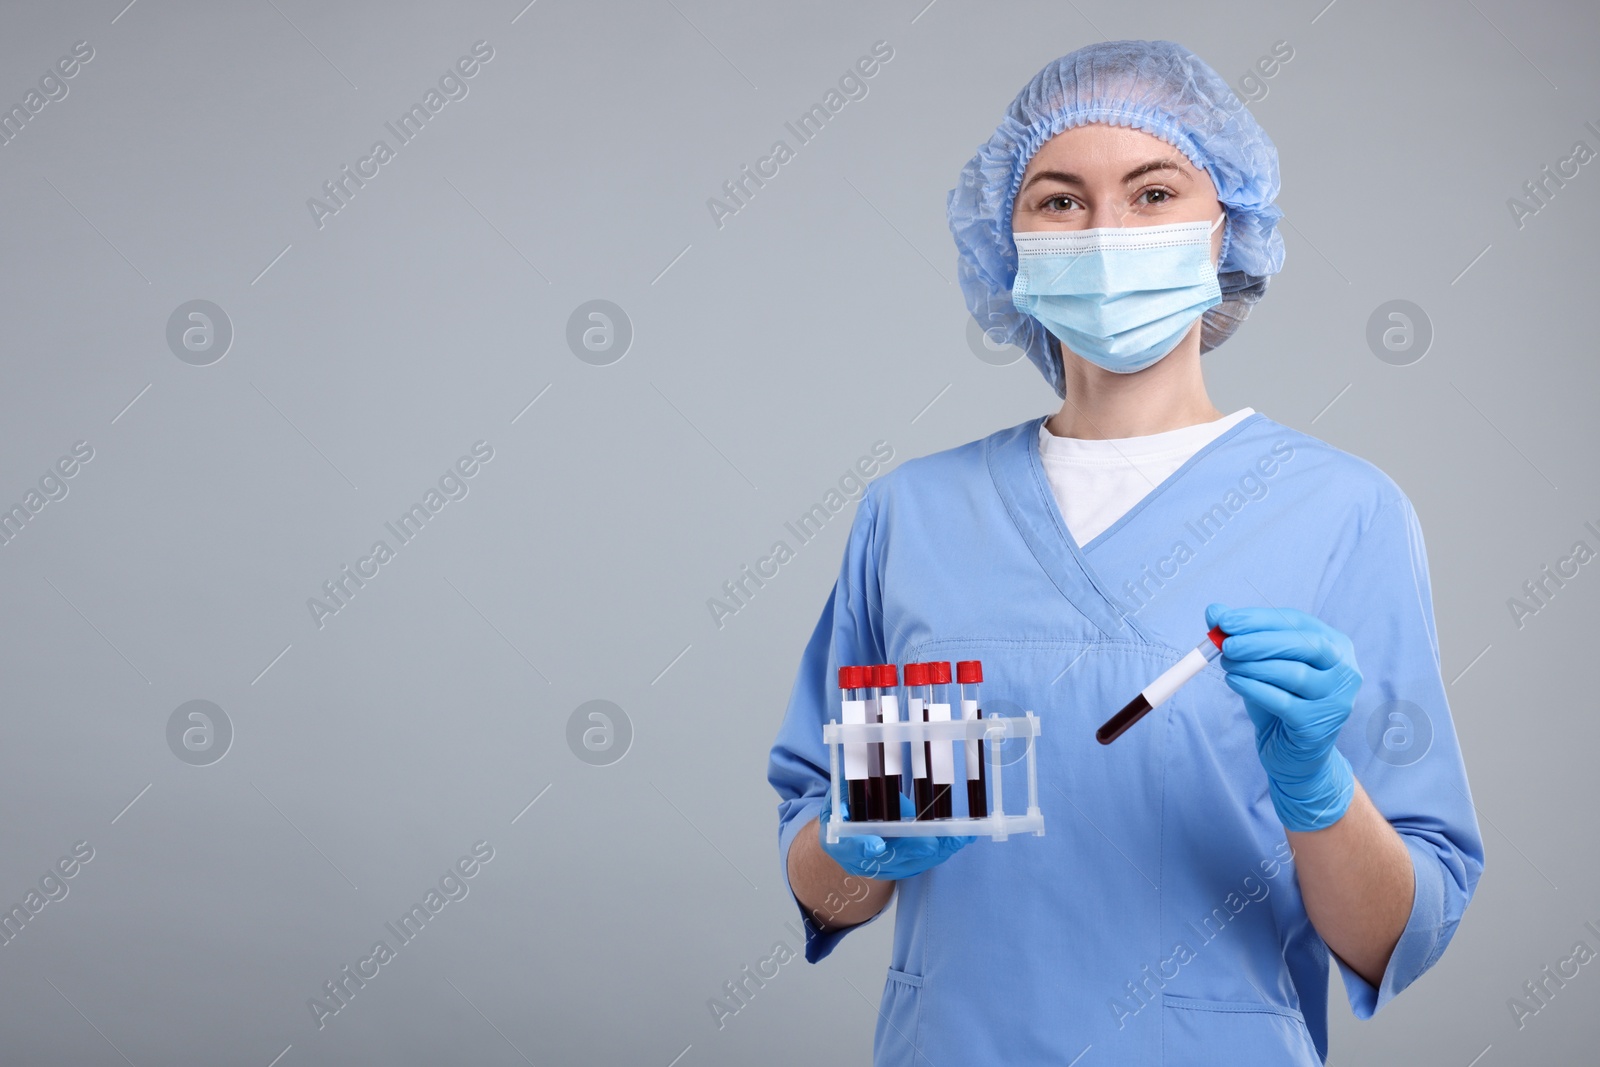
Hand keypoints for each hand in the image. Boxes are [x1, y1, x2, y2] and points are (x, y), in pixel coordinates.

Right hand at [817, 788, 975, 879]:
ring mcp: (885, 868)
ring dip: (935, 851)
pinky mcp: (904, 867)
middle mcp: (863, 862)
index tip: (876, 845)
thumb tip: (853, 774)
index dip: (861, 847)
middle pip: (889, 859)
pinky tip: (960, 839)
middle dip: (912, 850)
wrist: (847, 837)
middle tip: (930, 843)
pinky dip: (943, 850)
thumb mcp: (840, 796)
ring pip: (912, 863)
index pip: (850, 848)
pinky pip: (925, 861)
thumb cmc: (846, 810)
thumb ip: (846, 791)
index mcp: (841, 843)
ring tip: (956, 838)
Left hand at [1207, 603, 1360, 831]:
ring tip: (1227, 663)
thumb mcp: (1260, 665)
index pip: (1298, 622)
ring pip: (1294, 673)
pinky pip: (1284, 702)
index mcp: (1335, 645)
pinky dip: (1254, 689)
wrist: (1292, 753)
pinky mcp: (1320, 726)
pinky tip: (1234, 682)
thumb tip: (1213, 611)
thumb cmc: (1279, 700)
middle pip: (1303, 645)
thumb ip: (1240, 637)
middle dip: (1259, 641)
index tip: (1224, 620)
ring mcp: (1337, 699)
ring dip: (1254, 666)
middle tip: (1225, 643)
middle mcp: (1345, 670)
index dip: (1259, 619)